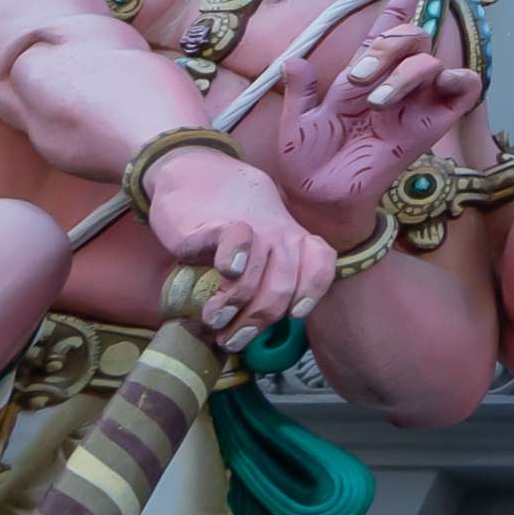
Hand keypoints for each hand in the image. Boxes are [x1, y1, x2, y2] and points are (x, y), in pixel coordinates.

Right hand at [141, 142, 338, 340]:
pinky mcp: (217, 224)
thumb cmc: (230, 225)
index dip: (311, 291)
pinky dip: (234, 258)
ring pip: (258, 276)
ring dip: (236, 305)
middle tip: (233, 339)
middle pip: (282, 287)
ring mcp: (252, 227)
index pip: (320, 266)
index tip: (293, 316)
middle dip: (258, 321)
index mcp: (296, 241)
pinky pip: (237, 240)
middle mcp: (280, 235)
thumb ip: (262, 280)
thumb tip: (248, 332)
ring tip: (214, 320)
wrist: (193, 175)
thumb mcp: (258, 248)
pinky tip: (225, 272)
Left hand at [241, 23, 479, 235]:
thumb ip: (300, 91)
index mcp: (361, 78)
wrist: (320, 197)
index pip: (383, 36)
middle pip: (412, 40)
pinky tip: (442, 82)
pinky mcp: (432, 126)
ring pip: (433, 62)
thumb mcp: (296, 122)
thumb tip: (292, 61)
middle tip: (360, 78)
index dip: (395, 11)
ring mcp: (415, 104)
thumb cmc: (307, 161)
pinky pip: (465, 92)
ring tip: (378, 101)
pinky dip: (461, 80)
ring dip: (408, 71)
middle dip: (390, 45)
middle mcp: (392, 85)